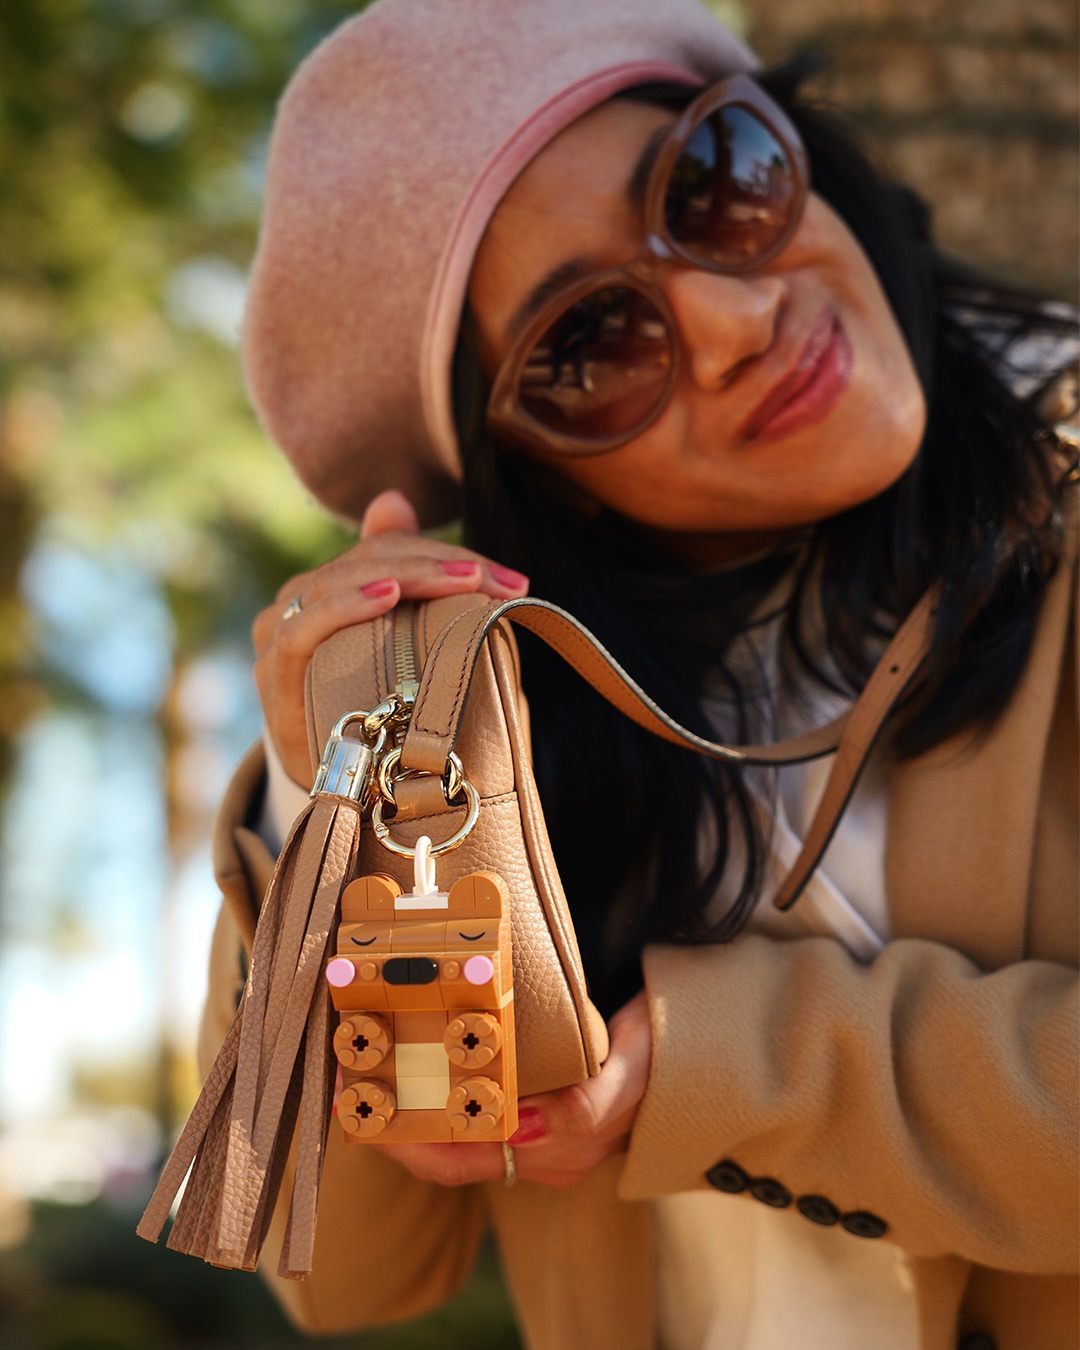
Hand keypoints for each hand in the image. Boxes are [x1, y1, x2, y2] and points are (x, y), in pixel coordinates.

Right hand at [251, 490, 528, 784]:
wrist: (333, 786)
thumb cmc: (366, 708)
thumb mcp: (393, 643)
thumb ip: (394, 572)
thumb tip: (393, 499)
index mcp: (329, 586)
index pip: (388, 548)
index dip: (449, 554)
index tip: (513, 582)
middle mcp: (296, 602)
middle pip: (370, 560)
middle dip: (440, 566)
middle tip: (499, 583)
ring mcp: (278, 634)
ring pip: (340, 582)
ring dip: (408, 576)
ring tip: (460, 580)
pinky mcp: (273, 672)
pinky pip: (305, 627)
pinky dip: (347, 605)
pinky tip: (387, 594)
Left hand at [373, 990, 652, 1187]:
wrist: (690, 1043)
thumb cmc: (661, 1054)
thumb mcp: (633, 1073)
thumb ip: (589, 1106)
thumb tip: (524, 1127)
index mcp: (556, 1150)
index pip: (458, 1160)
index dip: (402, 1138)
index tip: (360, 1102)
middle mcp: (537, 1152)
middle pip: (441, 1151)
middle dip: (387, 1119)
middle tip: (345, 1074)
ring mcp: (533, 1131)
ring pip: (449, 1131)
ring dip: (402, 1101)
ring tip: (361, 1060)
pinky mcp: (531, 1103)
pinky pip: (468, 1106)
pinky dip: (430, 1085)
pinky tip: (404, 1054)